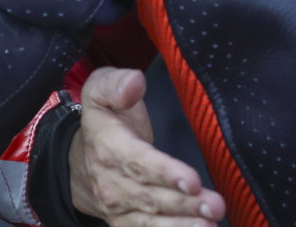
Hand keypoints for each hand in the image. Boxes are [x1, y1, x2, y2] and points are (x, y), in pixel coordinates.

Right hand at [70, 66, 224, 226]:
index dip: (166, 173)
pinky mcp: (127, 224)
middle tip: (215, 206)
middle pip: (151, 197)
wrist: (80, 158)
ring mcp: (118, 208)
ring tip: (209, 225)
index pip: (139, 163)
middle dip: (185, 204)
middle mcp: (112, 184)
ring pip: (150, 222)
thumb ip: (117, 83)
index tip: (193, 180)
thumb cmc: (105, 120)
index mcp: (109, 147)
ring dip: (181, 226)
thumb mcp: (101, 89)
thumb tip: (134, 83)